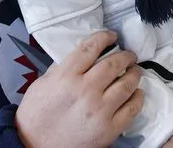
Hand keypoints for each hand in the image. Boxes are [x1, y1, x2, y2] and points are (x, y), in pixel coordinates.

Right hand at [15, 31, 143, 147]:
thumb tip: (83, 55)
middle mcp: (85, 91)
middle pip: (113, 64)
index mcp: (66, 76)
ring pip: (126, 84)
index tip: (111, 36)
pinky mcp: (109, 129)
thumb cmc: (36, 115)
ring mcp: (100, 110)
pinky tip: (136, 93)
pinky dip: (137, 97)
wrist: (34, 147)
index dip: (104, 37)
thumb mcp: (42, 83)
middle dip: (125, 55)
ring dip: (134, 73)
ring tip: (134, 71)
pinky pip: (131, 109)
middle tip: (128, 55)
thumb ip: (62, 67)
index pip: (91, 48)